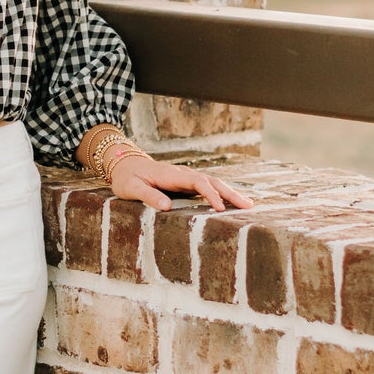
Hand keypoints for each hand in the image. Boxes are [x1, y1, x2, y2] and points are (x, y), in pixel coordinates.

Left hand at [106, 153, 253, 213]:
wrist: (124, 165)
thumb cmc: (127, 179)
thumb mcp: (131, 188)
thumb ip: (148, 196)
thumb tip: (167, 208)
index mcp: (171, 175)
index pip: (197, 182)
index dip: (210, 194)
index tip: (220, 208)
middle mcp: (182, 174)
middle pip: (211, 181)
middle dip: (230, 193)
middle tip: (249, 205)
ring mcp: (185, 177)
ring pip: (212, 183)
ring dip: (230, 192)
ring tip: (249, 204)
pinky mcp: (186, 182)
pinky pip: (207, 186)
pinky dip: (222, 192)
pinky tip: (232, 201)